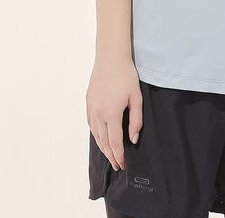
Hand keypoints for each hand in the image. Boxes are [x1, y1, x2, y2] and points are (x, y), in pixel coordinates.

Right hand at [86, 55, 142, 171]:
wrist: (110, 59)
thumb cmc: (126, 76)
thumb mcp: (136, 97)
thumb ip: (136, 119)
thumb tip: (134, 138)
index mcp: (111, 114)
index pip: (115, 142)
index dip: (119, 155)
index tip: (124, 164)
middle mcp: (98, 115)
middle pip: (104, 142)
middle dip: (111, 155)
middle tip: (118, 165)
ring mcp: (91, 110)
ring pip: (96, 135)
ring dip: (103, 148)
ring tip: (111, 155)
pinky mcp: (88, 104)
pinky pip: (92, 126)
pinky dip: (97, 136)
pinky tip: (102, 138)